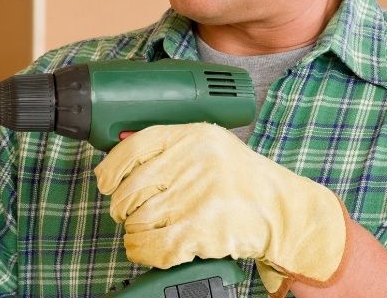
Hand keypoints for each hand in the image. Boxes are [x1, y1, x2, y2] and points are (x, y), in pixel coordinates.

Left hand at [94, 123, 350, 297]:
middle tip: (127, 212)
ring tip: (141, 231)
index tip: (105, 182)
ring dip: (133, 231)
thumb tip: (122, 151)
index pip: (136, 147)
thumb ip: (172, 147)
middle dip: (122, 207)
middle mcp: (194, 163)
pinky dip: (141, 250)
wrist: (281, 209)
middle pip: (132, 189)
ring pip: (139, 220)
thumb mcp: (210, 146)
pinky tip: (146, 247)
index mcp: (194, 136)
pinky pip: (153, 246)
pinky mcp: (201, 231)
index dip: (112, 168)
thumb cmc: (242, 178)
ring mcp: (197, 198)